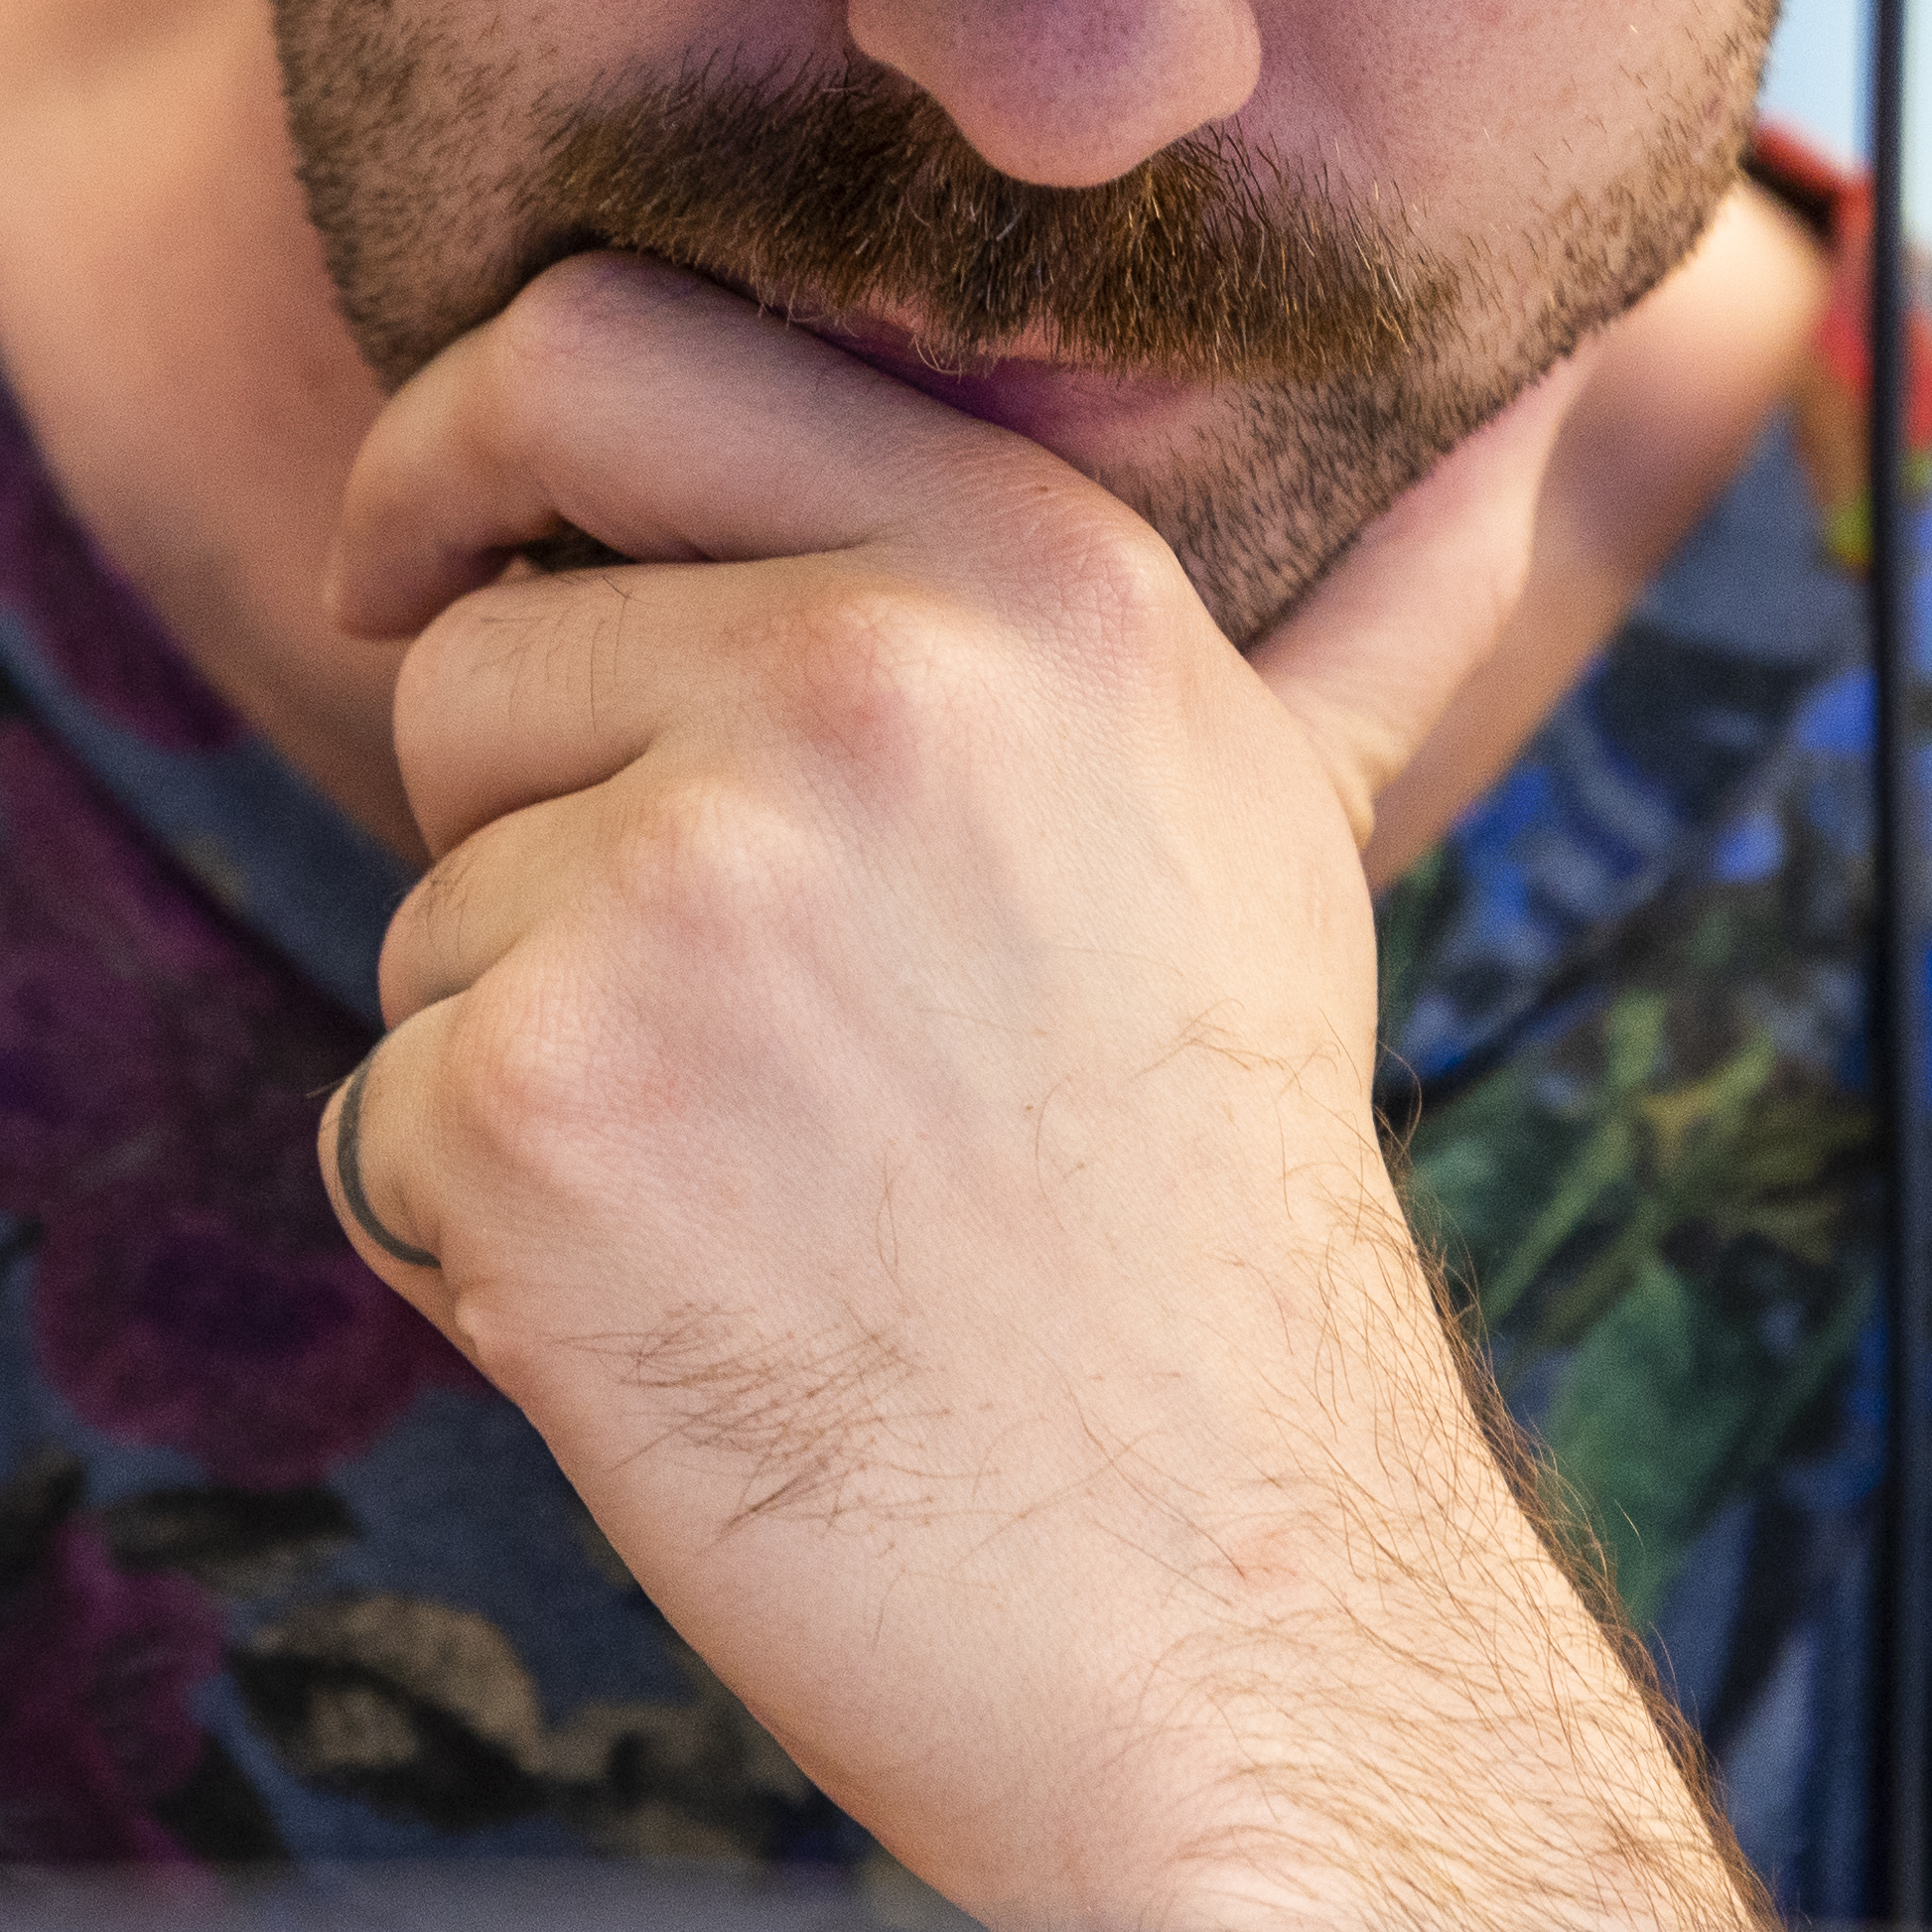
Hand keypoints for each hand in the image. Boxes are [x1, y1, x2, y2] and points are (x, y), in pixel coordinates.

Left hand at [317, 252, 1782, 1931]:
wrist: (1211, 1583)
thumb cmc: (1214, 1204)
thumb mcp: (1289, 826)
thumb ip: (1364, 583)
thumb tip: (1551, 377)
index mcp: (1023, 575)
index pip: (592, 348)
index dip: (452, 449)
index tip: (427, 563)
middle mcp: (853, 686)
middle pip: (471, 660)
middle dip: (531, 839)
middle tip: (754, 1036)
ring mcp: (682, 893)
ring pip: (430, 909)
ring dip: (532, 1060)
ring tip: (770, 1188)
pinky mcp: (536, 1103)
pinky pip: (381, 1106)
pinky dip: (480, 1235)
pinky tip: (689, 1305)